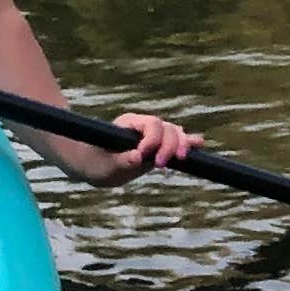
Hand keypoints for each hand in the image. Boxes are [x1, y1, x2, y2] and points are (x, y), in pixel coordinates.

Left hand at [76, 109, 195, 187]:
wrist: (92, 165)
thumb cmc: (93, 162)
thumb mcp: (104, 165)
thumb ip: (121, 161)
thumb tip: (138, 158)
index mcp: (129, 123)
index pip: (151, 124)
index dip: (153, 139)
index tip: (143, 156)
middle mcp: (144, 127)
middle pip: (167, 128)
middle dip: (169, 145)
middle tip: (159, 166)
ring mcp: (153, 137)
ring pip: (175, 133)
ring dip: (181, 145)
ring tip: (181, 159)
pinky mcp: (158, 148)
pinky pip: (177, 142)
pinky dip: (187, 144)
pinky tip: (197, 147)